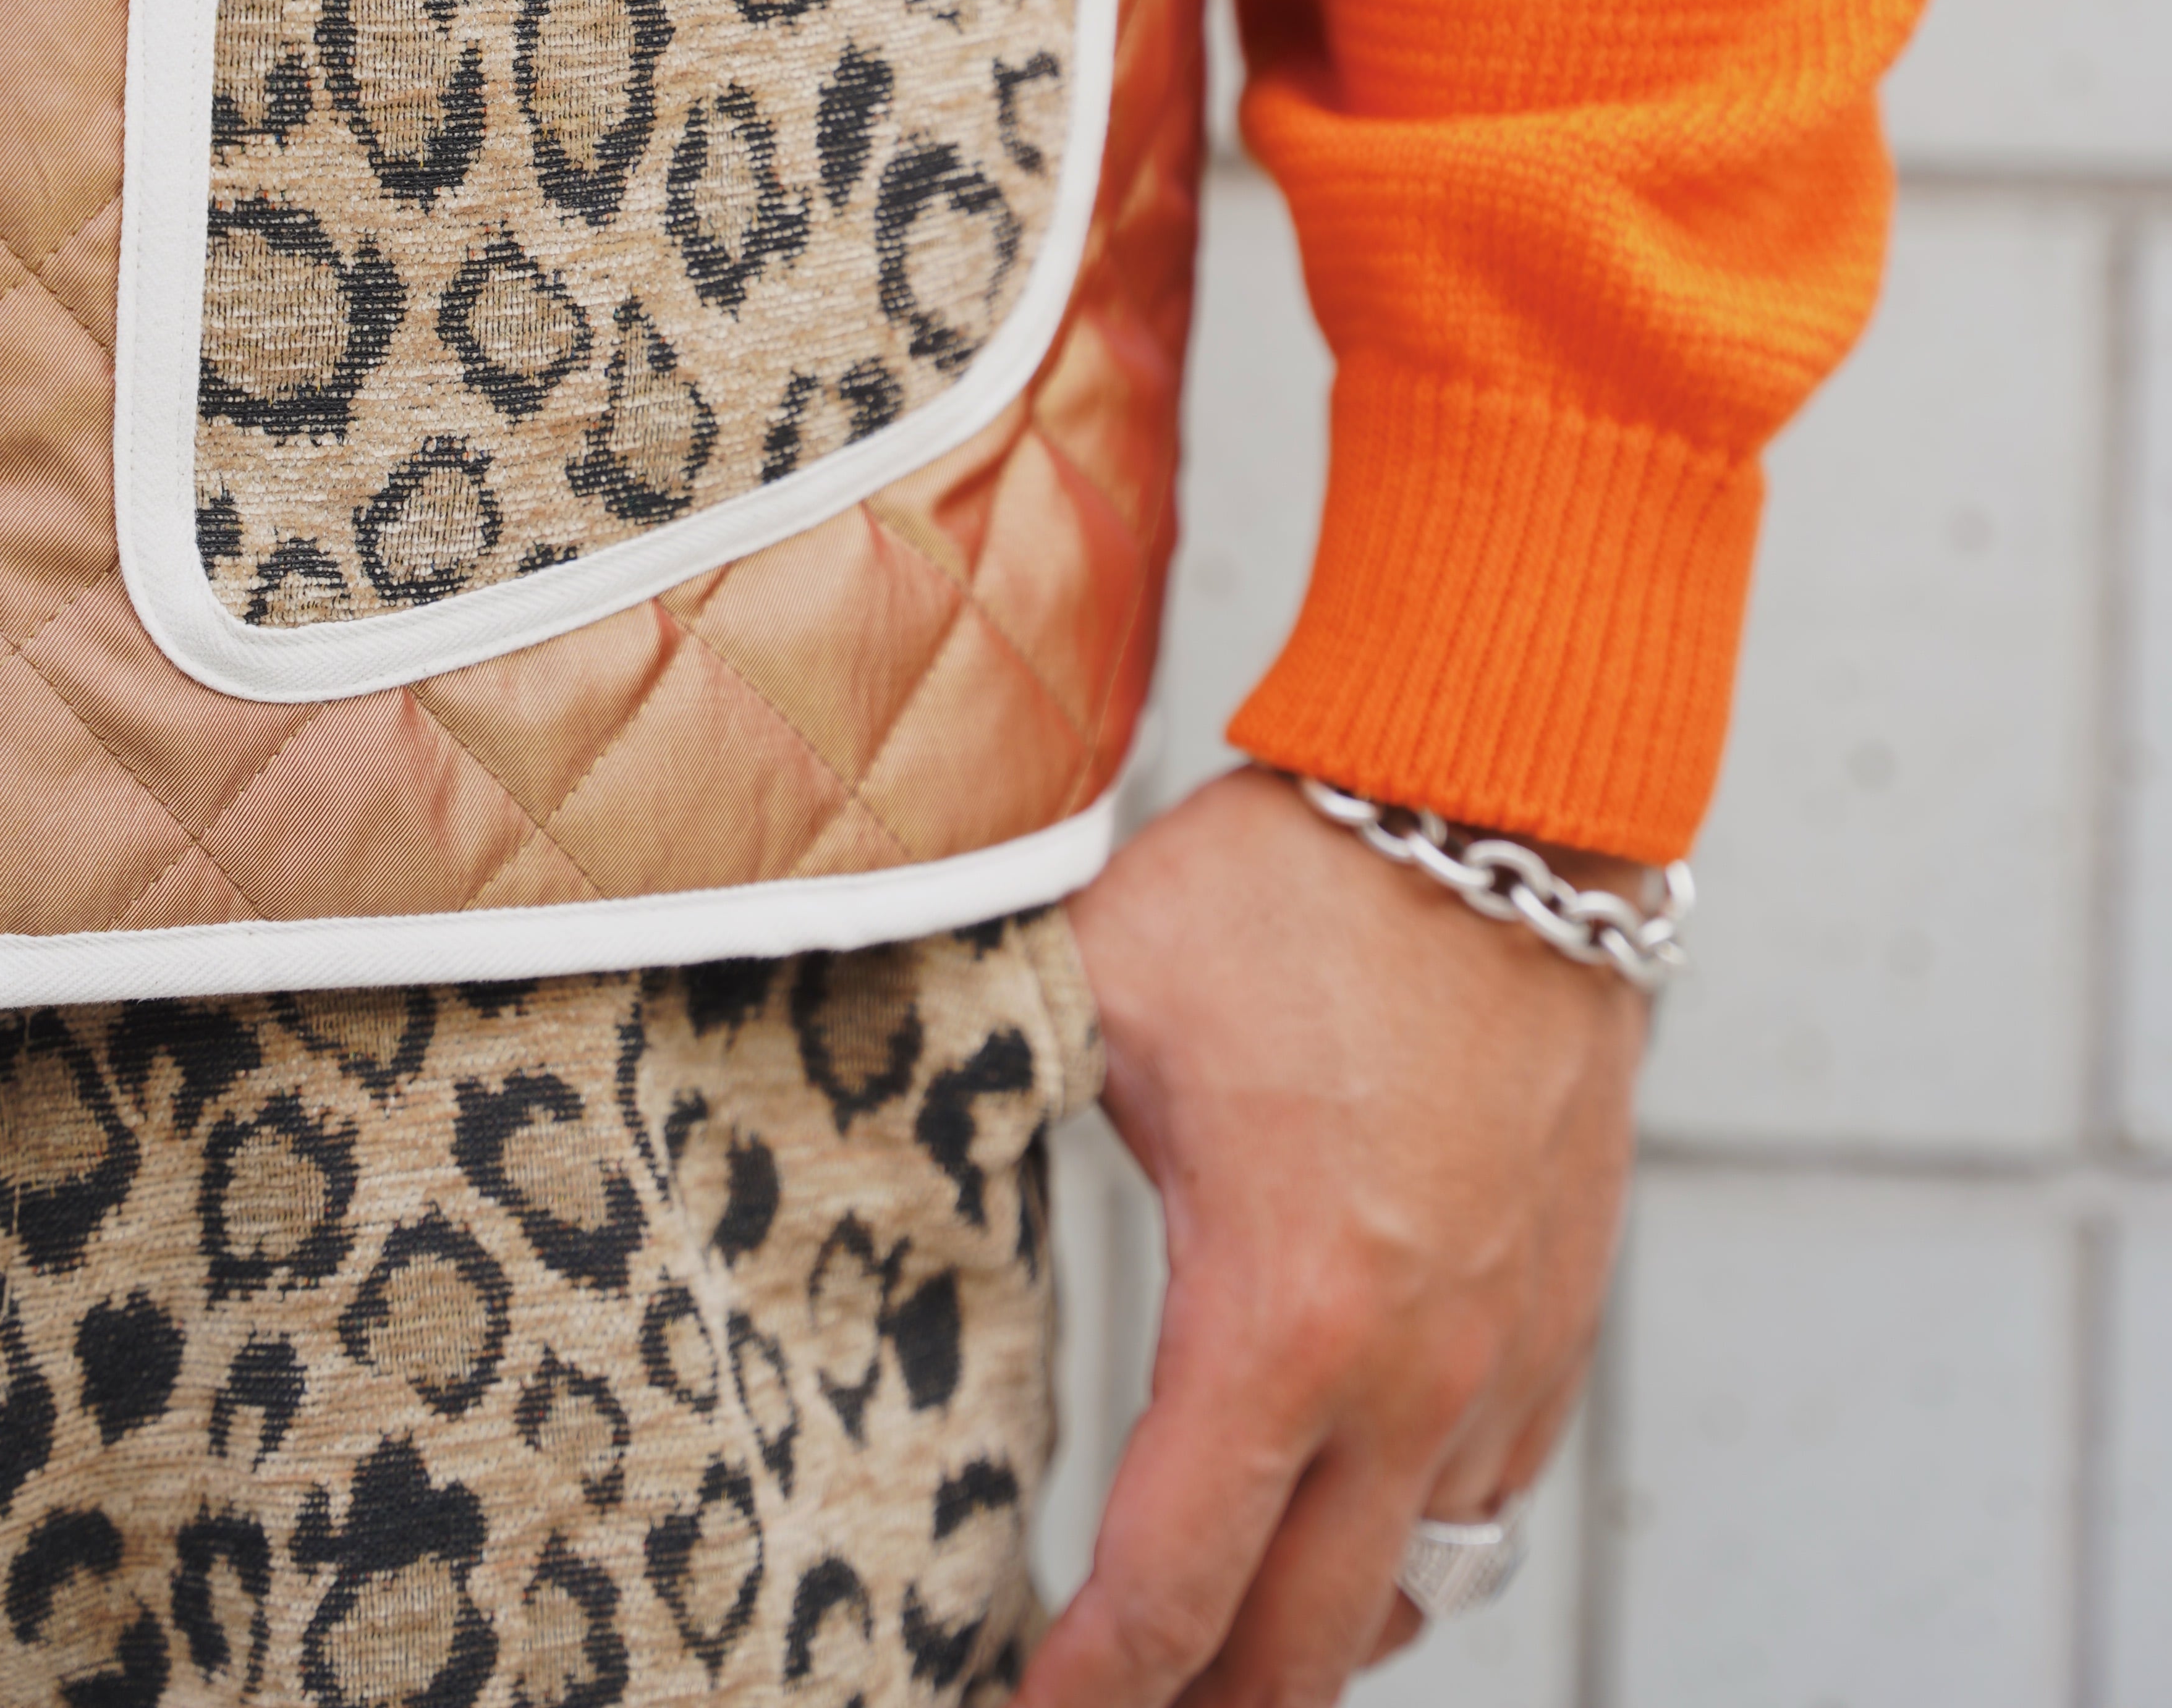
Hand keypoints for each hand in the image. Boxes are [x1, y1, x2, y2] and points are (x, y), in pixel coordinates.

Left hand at [1025, 763, 1646, 1706]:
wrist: (1508, 809)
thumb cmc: (1300, 887)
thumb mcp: (1107, 979)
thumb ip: (987, 1065)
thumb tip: (863, 1094)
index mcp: (1280, 1317)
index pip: (1171, 1587)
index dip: (1084, 1692)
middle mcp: (1411, 1375)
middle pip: (1306, 1650)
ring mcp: (1505, 1353)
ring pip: (1419, 1589)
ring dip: (1316, 1638)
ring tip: (1223, 1644)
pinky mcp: (1565, 1310)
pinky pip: (1495, 1496)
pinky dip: (1417, 1544)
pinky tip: (1350, 1524)